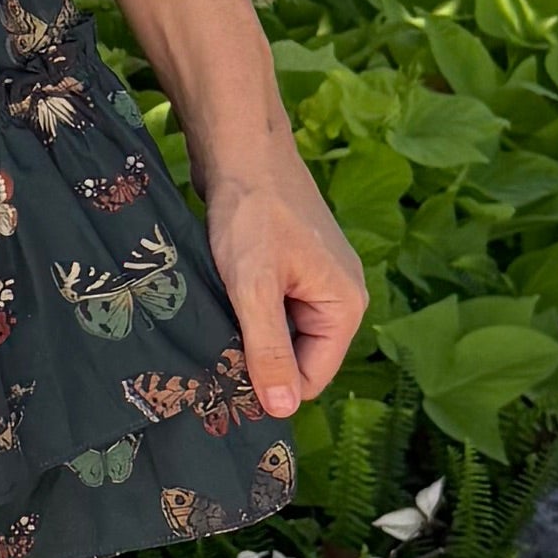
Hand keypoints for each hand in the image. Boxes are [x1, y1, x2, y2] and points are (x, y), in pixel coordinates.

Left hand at [204, 140, 368, 424]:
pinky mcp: (289, 270)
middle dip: (258, 359)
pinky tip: (219, 300)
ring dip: (247, 334)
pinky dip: (245, 311)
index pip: (312, 379)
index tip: (225, 378)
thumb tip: (283, 408)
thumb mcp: (254, 286)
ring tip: (214, 318)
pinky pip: (270, 310)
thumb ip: (269, 348)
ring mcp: (313, 282)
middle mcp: (338, 298)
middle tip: (211, 348)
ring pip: (279, 335)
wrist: (239, 149)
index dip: (270, 386)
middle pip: (297, 359)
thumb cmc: (251, 212)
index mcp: (346, 306)